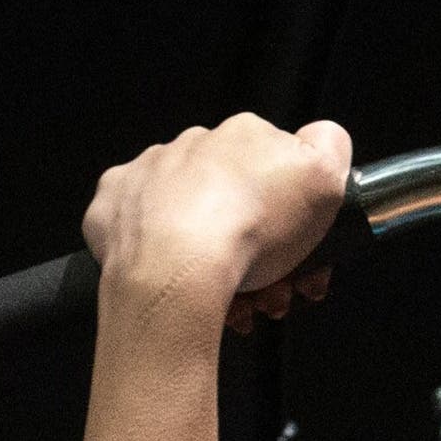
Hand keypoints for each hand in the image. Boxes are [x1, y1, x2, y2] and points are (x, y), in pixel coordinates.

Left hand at [82, 114, 354, 328]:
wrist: (177, 269)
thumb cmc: (253, 227)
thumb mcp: (326, 177)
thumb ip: (330, 146)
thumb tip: (319, 138)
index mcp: (242, 135)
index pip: (276, 171)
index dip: (296, 218)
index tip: (302, 260)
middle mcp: (191, 145)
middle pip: (233, 200)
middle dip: (257, 247)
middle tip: (271, 293)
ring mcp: (146, 175)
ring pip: (189, 220)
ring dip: (215, 260)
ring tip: (234, 305)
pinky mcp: (111, 209)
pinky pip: (139, 231)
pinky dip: (160, 256)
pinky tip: (181, 281)